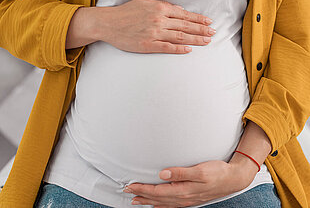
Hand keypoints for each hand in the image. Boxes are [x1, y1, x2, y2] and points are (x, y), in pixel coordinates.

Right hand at [98, 0, 215, 53]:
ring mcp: (154, 33)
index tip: (208, 21)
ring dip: (195, 39)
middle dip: (201, 29)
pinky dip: (179, 48)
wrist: (109, 23)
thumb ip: (162, 5)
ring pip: (180, 36)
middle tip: (213, 32)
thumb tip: (177, 9)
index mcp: (159, 8)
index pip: (184, 14)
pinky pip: (167, 47)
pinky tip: (189, 50)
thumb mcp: (144, 1)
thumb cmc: (126, 12)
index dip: (198, 18)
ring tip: (207, 41)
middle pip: (186, 25)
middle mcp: (159, 20)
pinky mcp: (148, 45)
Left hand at [123, 157, 257, 207]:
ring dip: (148, 201)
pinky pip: (171, 204)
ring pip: (163, 203)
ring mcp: (187, 200)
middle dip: (141, 195)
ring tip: (137, 200)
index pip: (157, 192)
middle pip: (157, 199)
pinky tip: (157, 203)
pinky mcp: (190, 198)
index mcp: (184, 190)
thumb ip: (180, 172)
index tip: (130, 186)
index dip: (142, 189)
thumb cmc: (217, 172)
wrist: (232, 179)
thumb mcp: (200, 170)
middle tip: (127, 192)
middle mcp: (183, 198)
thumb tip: (162, 174)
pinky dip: (160, 204)